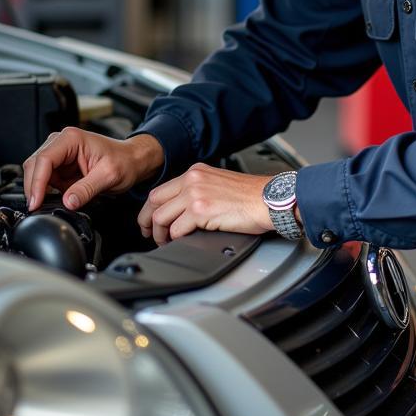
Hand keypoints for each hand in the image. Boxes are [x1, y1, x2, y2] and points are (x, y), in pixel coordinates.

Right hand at [22, 128, 163, 211]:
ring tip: (50, 203)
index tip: (36, 202)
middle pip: (34, 165)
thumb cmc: (124, 161)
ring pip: (36, 173)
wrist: (133, 161)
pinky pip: (46, 180)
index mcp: (71, 139)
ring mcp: (60, 154)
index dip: (36, 182)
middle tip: (38, 208)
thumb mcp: (108, 176)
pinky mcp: (61, 167)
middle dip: (34, 187)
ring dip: (39, 189)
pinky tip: (55, 199)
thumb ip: (86, 189)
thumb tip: (68, 202)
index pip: (44, 159)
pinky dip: (46, 191)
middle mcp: (62, 142)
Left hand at [136, 163, 272, 245]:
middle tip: (149, 234)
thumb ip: (200, 190)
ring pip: (161, 216)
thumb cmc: (252, 196)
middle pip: (154, 201)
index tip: (149, 220)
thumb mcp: (220, 183)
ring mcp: (195, 194)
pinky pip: (176, 229)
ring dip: (160, 233)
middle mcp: (193, 180)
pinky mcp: (201, 210)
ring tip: (165, 242)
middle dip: (147, 221)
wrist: (269, 199)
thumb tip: (185, 211)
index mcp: (196, 172)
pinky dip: (175, 239)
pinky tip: (180, 242)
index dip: (150, 208)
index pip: (161, 190)